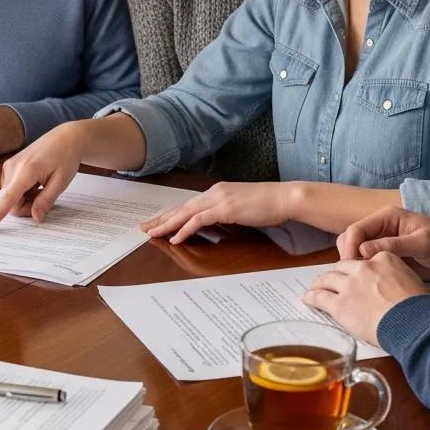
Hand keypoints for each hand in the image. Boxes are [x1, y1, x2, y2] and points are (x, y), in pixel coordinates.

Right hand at [0, 123, 85, 231]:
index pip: (8, 198)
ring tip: (43, 187)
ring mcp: (9, 165)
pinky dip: (24, 192)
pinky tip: (37, 182)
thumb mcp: (61, 181)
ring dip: (26, 199)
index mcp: (26, 170)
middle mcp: (12, 167)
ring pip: (11, 197)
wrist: (65, 137)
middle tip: (46, 199)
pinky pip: (12, 189)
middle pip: (11, 202)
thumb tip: (35, 218)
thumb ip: (46, 200)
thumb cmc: (66, 156)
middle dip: (27, 207)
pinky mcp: (10, 166)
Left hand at [141, 182, 289, 244]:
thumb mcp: (241, 207)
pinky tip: (175, 238)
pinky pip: (198, 220)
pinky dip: (184, 229)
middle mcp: (213, 192)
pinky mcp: (224, 209)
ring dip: (167, 224)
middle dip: (161, 217)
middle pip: (181, 207)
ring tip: (152, 233)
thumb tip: (216, 221)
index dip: (171, 213)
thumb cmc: (268, 204)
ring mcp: (218, 199)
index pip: (188, 204)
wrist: (285, 198)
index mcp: (217, 191)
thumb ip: (226, 211)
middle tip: (144, 227)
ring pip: (185, 212)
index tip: (157, 221)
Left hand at [302, 254, 429, 345]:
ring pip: (327, 279)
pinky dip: (312, 297)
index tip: (357, 275)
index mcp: (383, 259)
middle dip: (337, 273)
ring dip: (320, 283)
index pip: (364, 259)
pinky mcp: (340, 304)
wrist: (416, 323)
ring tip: (315, 287)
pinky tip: (308, 299)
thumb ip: (397, 277)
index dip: (359, 268)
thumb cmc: (422, 308)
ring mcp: (349, 285)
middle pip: (343, 266)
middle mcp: (363, 268)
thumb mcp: (413, 281)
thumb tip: (394, 287)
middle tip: (333, 281)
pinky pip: (320, 297)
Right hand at [335, 206, 429, 280]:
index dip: (350, 247)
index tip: (350, 266)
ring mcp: (383, 245)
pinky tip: (365, 283)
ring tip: (356, 281)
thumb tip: (363, 251)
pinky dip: (362, 271)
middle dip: (347, 255)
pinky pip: (367, 263)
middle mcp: (380, 229)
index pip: (357, 229)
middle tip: (352, 276)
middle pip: (351, 239)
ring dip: (352, 264)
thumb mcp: (422, 243)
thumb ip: (393, 245)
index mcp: (386, 218)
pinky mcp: (387, 259)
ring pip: (356, 252)